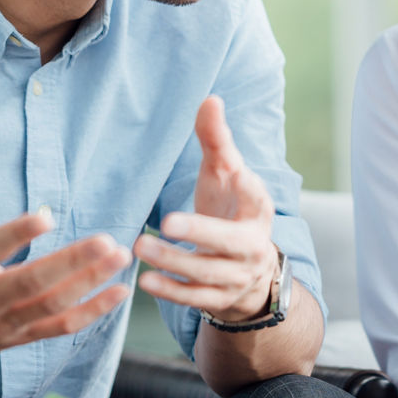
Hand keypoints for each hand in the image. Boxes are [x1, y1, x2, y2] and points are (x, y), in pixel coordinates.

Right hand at [0, 134, 133, 357]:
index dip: (16, 235)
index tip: (46, 216)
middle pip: (31, 283)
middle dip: (72, 262)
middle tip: (108, 240)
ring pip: (50, 306)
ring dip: (90, 283)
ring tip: (121, 256)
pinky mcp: (14, 338)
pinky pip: (59, 328)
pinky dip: (92, 312)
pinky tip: (120, 291)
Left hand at [134, 97, 279, 322]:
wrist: (250, 269)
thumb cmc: (230, 209)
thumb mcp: (226, 174)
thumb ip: (217, 140)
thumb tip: (210, 99)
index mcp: (257, 208)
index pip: (255, 195)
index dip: (245, 184)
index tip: (231, 170)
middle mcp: (253, 244)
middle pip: (229, 241)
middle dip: (200, 232)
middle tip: (167, 221)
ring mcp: (237, 275)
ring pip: (207, 272)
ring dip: (174, 261)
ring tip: (140, 246)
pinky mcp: (218, 298)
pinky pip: (195, 298)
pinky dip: (171, 291)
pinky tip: (145, 280)